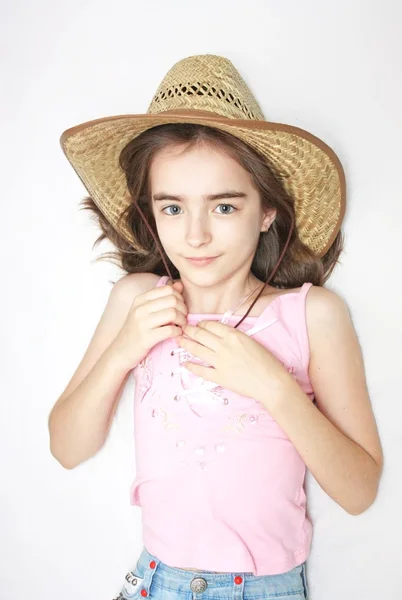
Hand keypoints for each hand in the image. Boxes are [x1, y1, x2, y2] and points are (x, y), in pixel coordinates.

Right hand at [114, 280, 186, 368]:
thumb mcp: (145, 310)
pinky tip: (176, 334)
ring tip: (180, 326)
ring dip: (182, 320)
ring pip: (173, 314)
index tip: (179, 307)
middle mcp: (140, 308)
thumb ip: (162, 297)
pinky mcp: (146, 338)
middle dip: (183, 309)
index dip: (179, 297)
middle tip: (182, 317)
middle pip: (172, 300)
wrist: (120, 352)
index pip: (167, 289)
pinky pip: (170, 330)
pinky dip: (178, 332)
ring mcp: (142, 323)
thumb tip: (179, 284)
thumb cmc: (135, 330)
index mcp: (140, 299)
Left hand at [177, 320, 291, 405]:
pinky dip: (191, 366)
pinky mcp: (219, 377)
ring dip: (186, 344)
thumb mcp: (251, 341)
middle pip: (201, 335)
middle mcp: (223, 346)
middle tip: (182, 329)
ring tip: (179, 340)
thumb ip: (234, 337)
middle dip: (189, 330)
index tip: (197, 325)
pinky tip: (184, 364)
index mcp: (233, 335)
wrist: (271, 382)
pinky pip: (201, 370)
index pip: (211, 325)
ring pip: (197, 349)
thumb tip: (221, 335)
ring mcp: (219, 362)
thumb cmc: (266, 361)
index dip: (201, 324)